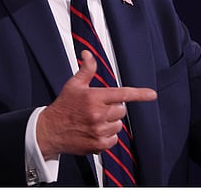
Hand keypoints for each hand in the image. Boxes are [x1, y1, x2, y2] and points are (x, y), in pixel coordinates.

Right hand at [37, 50, 156, 158]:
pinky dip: (107, 136)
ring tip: (95, 121)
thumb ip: (86, 69)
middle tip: (99, 108)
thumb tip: (88, 54)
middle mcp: (98, 114)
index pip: (122, 94)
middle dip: (114, 108)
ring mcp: (98, 131)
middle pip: (122, 110)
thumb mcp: (74, 85)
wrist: (49, 131)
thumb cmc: (63, 107)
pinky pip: (113, 139)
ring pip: (118, 125)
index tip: (152, 94)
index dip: (140, 94)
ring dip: (110, 123)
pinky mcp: (97, 145)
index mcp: (94, 98)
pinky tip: (95, 131)